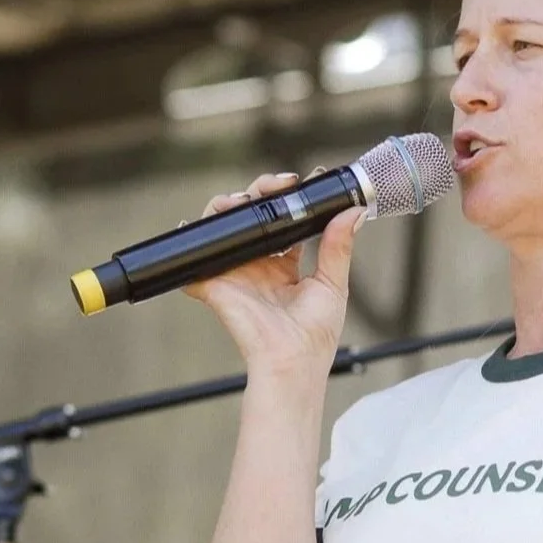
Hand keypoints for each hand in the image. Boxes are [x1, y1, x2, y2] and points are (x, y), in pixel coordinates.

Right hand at [183, 171, 363, 373]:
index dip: (289, 199)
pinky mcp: (215, 283)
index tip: (302, 180)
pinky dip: (189, 238)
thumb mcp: (333, 285)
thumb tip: (353, 213)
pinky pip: (194, 259)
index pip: (284, 222)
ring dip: (229, 204)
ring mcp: (235, 273)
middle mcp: (258, 266)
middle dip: (261, 191)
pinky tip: (195, 224)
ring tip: (244, 199)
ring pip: (224, 224)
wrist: (291, 362)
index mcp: (286, 267)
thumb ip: (338, 247)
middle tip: (278, 185)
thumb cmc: (314, 336)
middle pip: (253, 215)